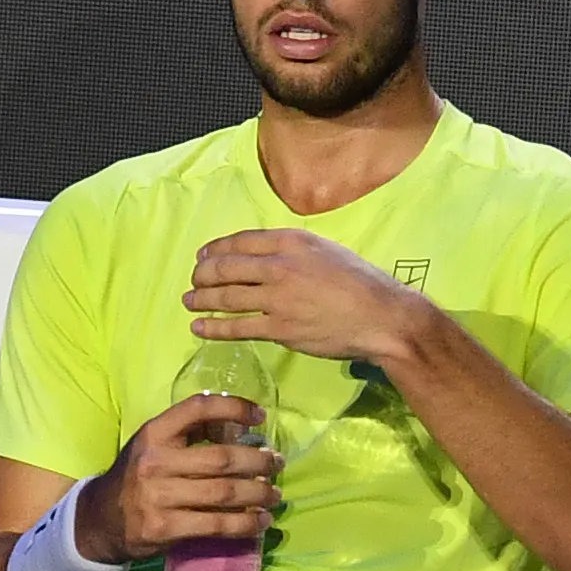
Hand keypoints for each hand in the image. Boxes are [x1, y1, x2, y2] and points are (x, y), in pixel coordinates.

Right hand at [74, 392, 277, 564]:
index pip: (198, 409)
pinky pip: (216, 525)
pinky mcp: (165, 528)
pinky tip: (260, 522)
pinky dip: (244, 524)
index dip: (234, 407)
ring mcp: (159, 496)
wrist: (101, 520)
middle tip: (277, 463)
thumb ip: (188, 434)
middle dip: (258, 461)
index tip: (261, 416)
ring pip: (223, 493)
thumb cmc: (137, 477)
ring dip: (257, 494)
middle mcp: (155, 462)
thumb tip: (240, 426)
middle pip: (221, 458)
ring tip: (274, 494)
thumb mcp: (153, 445)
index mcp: (154, 433)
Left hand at [188, 226, 431, 367]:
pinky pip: (238, 327)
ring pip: (227, 297)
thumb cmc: (361, 282)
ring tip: (188, 302)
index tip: (204, 255)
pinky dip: (214, 328)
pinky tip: (199, 328)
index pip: (242, 241)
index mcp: (292, 241)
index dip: (216, 249)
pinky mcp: (279, 328)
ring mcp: (277, 298)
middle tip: (193, 280)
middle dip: (202, 274)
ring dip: (202, 299)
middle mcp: (280, 265)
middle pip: (227, 267)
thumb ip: (296, 251)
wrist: (381, 316)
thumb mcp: (327, 250)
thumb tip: (269, 259)